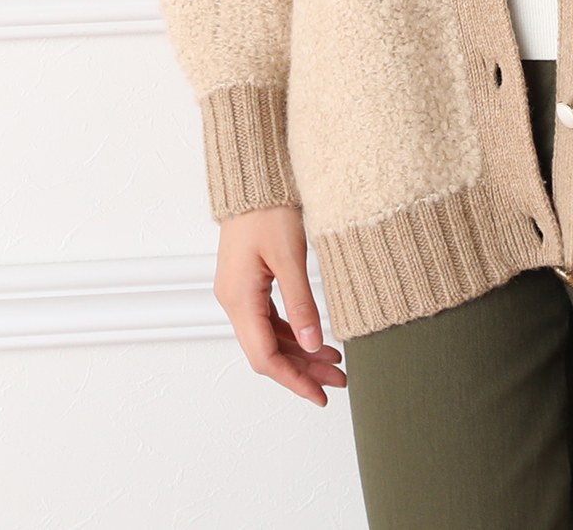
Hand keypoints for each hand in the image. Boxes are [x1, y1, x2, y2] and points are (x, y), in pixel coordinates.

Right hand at [213, 205, 346, 405]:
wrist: (253, 177)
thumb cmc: (269, 209)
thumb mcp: (290, 257)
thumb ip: (301, 304)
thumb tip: (313, 345)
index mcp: (239, 299)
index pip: (264, 357)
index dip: (293, 380)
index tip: (320, 396)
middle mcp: (234, 300)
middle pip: (267, 351)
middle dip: (303, 370)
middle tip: (338, 381)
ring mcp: (240, 292)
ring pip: (270, 336)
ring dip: (300, 352)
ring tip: (335, 363)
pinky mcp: (249, 282)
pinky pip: (269, 319)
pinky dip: (293, 332)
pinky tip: (316, 337)